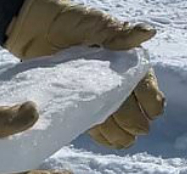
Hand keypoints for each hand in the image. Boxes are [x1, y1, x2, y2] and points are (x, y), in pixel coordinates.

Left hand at [5, 0, 165, 148]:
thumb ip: (120, 34)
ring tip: (119, 136)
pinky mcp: (83, 107)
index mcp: (129, 65)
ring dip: (121, 133)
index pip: (148, 90)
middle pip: (135, 112)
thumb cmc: (70, 21)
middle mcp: (118, 84)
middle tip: (128, 126)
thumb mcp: (96, 24)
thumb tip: (148, 32)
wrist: (36, 28)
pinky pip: (99, 128)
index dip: (150, 102)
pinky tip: (108, 139)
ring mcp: (101, 98)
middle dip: (134, 122)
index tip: (148, 111)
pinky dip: (105, 136)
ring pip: (119, 124)